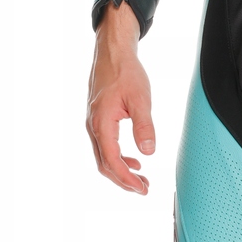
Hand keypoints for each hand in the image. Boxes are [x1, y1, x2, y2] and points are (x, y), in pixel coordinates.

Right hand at [85, 2, 154, 193]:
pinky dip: (117, 158)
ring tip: (141, 179)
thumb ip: (144, 125)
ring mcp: (93, 123)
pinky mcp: (97, 120)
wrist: (111, 53)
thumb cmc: (126, 72)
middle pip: (104, 164)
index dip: (126, 179)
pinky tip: (134, 161)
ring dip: (121, 171)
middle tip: (144, 189)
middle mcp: (93, 126)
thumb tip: (148, 151)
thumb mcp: (141, 98)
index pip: (111, 160)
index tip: (142, 188)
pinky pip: (104, 146)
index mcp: (101, 123)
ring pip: (103, 156)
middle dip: (123, 181)